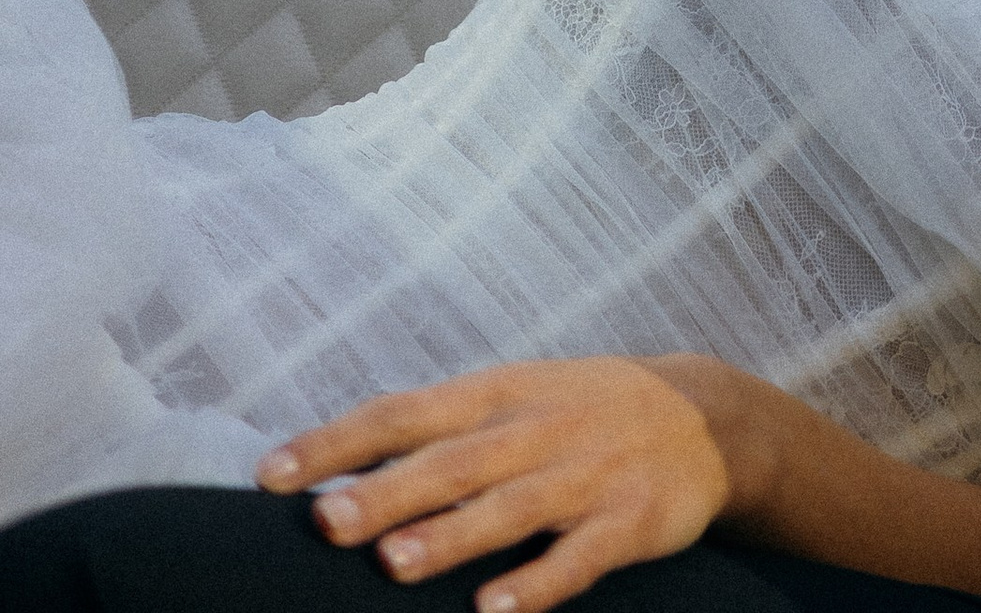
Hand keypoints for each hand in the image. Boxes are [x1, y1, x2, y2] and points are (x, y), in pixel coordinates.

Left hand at [260, 358, 742, 612]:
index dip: (338, 441)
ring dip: (452, 536)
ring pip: (509, 507)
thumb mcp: (517, 397)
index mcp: (498, 393)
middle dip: (387, 490)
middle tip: (325, 521)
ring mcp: (584, 475)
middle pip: (451, 461)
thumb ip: (441, 430)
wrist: (707, 413)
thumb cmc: (582, 412)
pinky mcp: (628, 521)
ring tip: (395, 562)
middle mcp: (535, 429)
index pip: (404, 411)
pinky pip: (577, 557)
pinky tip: (493, 611)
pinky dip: (536, 584)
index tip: (270, 473)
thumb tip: (341, 464)